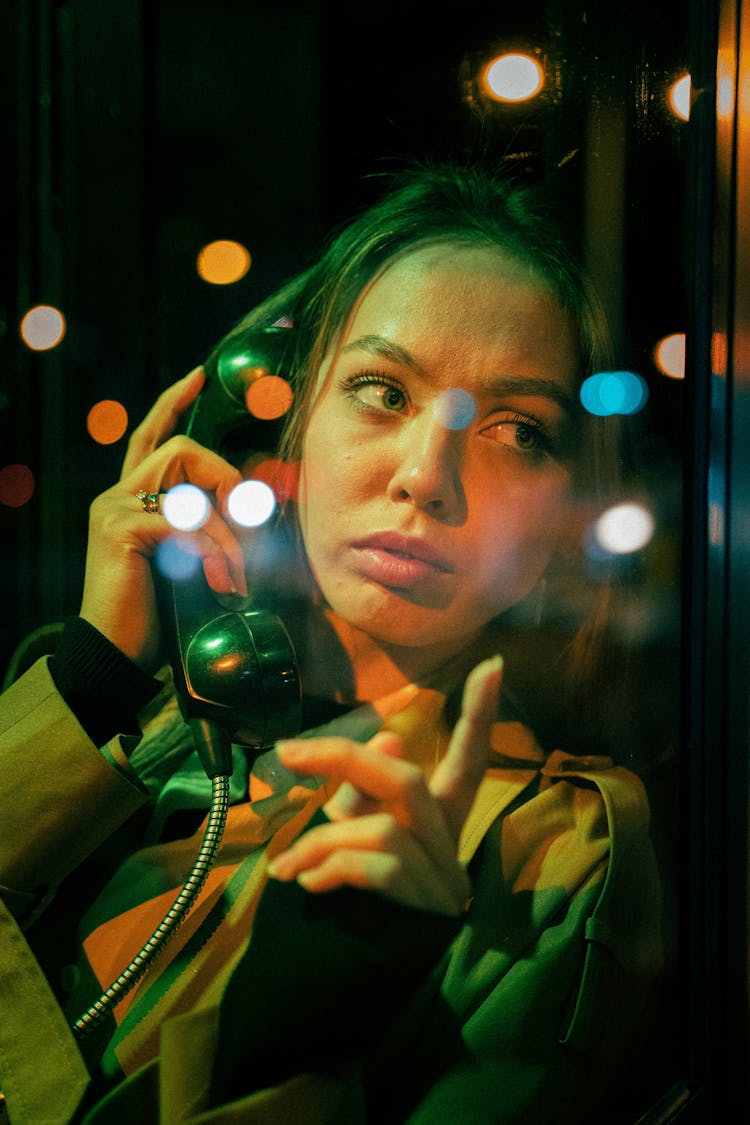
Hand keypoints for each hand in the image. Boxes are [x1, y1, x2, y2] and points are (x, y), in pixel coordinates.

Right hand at [79, 368, 247, 671]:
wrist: (115, 654)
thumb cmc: (155, 612)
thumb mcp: (186, 561)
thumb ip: (204, 529)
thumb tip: (250, 510)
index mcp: (128, 497)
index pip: (149, 437)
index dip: (172, 404)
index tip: (197, 377)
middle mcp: (116, 495)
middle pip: (181, 450)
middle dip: (225, 480)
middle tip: (247, 526)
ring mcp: (113, 509)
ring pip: (187, 482)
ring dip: (225, 526)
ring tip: (238, 571)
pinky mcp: (121, 530)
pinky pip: (185, 522)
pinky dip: (214, 550)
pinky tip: (223, 582)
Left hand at [267, 655, 502, 915]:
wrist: (334, 994)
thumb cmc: (345, 912)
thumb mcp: (352, 842)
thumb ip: (365, 796)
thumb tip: (386, 739)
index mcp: (436, 826)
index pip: (467, 764)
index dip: (479, 719)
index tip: (492, 665)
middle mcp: (447, 850)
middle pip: (406, 780)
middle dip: (343, 760)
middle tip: (288, 751)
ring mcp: (439, 886)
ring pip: (383, 826)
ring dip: (321, 840)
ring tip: (288, 869)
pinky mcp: (422, 917)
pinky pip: (376, 866)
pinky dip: (331, 867)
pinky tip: (305, 884)